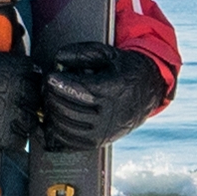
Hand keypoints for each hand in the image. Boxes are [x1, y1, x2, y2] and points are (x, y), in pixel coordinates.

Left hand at [41, 43, 168, 149]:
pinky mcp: (98, 142)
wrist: (149, 92)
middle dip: (51, 96)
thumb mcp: (109, 54)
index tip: (51, 77)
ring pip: (64, 125)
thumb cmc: (125, 71)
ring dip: (51, 112)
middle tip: (47, 86)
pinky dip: (55, 130)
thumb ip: (83, 53)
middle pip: (67, 108)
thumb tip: (58, 60)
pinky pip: (69, 141)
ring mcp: (103, 131)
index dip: (58, 84)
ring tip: (50, 99)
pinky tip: (53, 118)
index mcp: (112, 90)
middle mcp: (109, 114)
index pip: (77, 90)